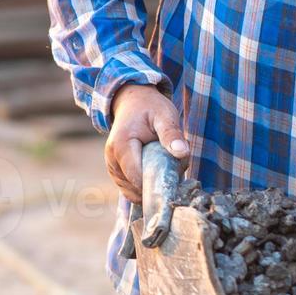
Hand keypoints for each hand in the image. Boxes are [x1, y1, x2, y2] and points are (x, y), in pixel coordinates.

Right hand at [106, 84, 188, 202]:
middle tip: (175, 166)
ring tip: (165, 164)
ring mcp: (112, 168)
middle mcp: (112, 160)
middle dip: (157, 184)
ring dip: (152, 186)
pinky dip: (146, 185)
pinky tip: (157, 169)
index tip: (177, 177)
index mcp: (121, 146)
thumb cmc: (150, 108)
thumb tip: (183, 152)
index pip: (138, 178)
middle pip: (136, 188)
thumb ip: (172, 134)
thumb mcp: (165, 116)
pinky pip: (132, 189)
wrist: (133, 102)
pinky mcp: (116, 173)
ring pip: (134, 192)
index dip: (158, 184)